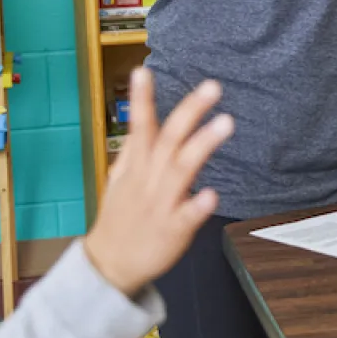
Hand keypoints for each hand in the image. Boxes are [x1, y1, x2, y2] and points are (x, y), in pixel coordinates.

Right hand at [86, 68, 230, 296]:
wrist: (110, 266)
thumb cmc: (120, 219)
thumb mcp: (119, 180)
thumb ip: (133, 150)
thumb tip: (141, 119)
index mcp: (136, 167)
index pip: (139, 126)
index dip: (141, 99)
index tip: (144, 71)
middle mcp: (148, 180)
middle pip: (169, 139)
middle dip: (189, 111)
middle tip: (213, 86)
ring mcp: (160, 204)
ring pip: (182, 170)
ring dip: (203, 144)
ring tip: (226, 122)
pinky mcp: (172, 230)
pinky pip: (186, 216)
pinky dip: (198, 205)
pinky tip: (212, 194)